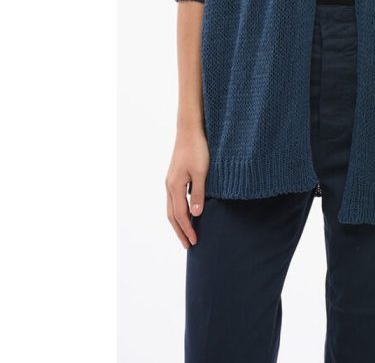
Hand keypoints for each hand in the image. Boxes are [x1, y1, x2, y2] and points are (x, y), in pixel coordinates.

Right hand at [165, 127, 208, 248]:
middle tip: (187, 245)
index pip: (180, 215)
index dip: (187, 229)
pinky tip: (186, 213)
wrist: (190, 130)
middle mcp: (169, 186)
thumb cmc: (198, 149)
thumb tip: (195, 214)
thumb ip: (198, 193)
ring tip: (185, 234)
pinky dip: (178, 211)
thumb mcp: (202, 172)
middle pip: (172, 215)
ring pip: (171, 208)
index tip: (194, 242)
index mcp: (175, 186)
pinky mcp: (174, 177)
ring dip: (178, 222)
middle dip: (180, 231)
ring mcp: (170, 181)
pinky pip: (174, 200)